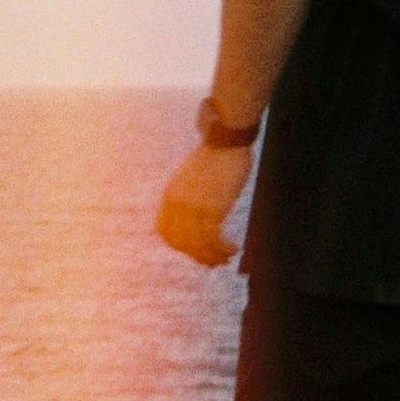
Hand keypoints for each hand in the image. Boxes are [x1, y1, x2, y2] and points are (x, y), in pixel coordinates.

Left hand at [154, 141, 248, 266]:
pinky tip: (234, 247)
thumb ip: (188, 197)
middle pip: (182, 244)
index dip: (180, 246)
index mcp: (170, 196)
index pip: (166, 232)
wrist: (225, 140)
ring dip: (214, 256)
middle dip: (199, 256)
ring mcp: (193, 209)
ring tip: (227, 256)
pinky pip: (214, 240)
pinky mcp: (212, 210)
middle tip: (215, 260)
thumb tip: (197, 215)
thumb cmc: (214, 157)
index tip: (196, 250)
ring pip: (199, 246)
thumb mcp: (191, 178)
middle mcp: (177, 205)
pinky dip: (224, 249)